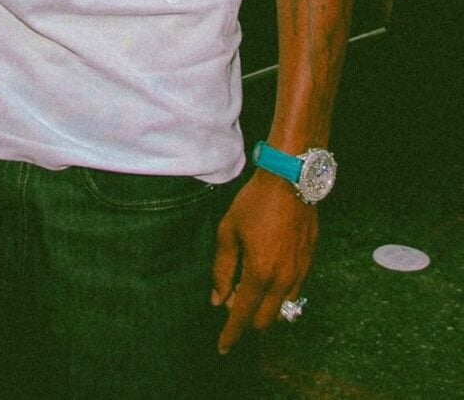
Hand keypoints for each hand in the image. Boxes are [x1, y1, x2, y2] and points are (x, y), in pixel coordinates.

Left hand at [211, 172, 318, 353]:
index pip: (243, 315)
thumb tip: (218, 298)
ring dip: (264, 305)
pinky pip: (294, 291)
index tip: (222, 347)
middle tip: (232, 298)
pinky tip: (267, 272)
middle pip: (266, 320)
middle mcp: (284, 280)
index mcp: (260, 273)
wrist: (291, 181)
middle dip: (247, 318)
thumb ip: (222, 268)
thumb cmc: (255, 203)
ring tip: (248, 282)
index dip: (231, 333)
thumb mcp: (228, 230)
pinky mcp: (310, 263)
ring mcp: (300, 273)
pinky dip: (278, 292)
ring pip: (282, 308)